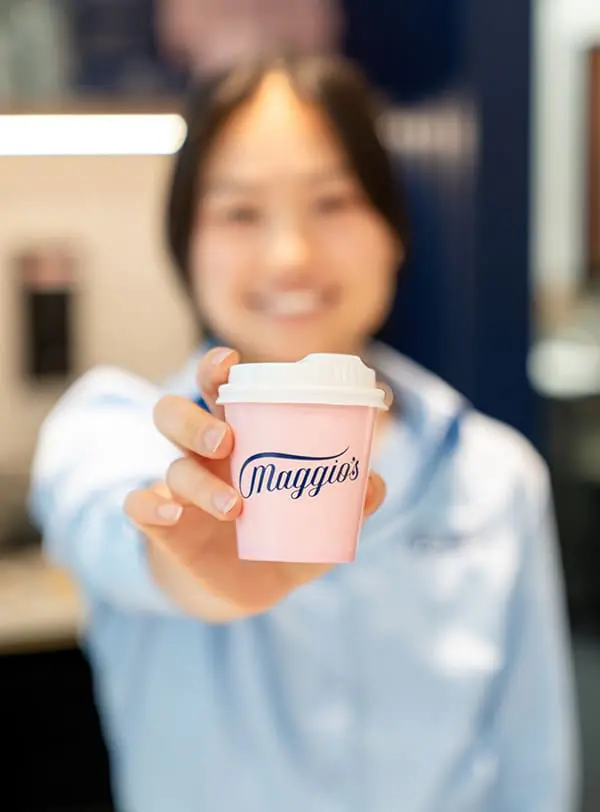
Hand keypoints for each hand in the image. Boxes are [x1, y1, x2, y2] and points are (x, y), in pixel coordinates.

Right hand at [125, 347, 385, 619]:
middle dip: (196, 420)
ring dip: (199, 482)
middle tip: (229, 439)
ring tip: (236, 506)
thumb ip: (350, 500)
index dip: (215, 369)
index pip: (217, 390)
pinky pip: (139, 508)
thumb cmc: (286, 533)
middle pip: (175, 415)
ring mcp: (179, 490)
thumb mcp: (321, 517)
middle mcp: (202, 455)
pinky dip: (150, 508)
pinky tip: (171, 515)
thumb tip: (374, 482)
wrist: (251, 585)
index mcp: (238, 435)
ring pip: (171, 466)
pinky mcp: (165, 528)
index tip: (230, 361)